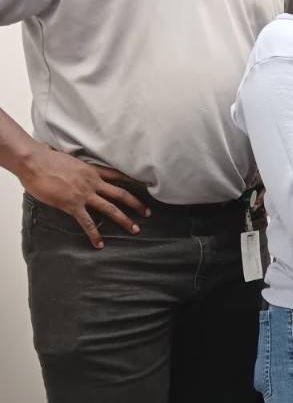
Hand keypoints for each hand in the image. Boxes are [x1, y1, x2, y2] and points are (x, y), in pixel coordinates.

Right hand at [18, 145, 149, 247]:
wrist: (34, 161)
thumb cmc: (46, 158)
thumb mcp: (69, 161)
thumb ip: (78, 169)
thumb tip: (75, 171)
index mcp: (92, 170)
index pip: (117, 175)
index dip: (132, 181)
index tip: (145, 187)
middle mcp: (92, 182)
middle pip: (120, 194)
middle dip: (136, 204)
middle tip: (148, 213)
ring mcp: (84, 193)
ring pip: (110, 208)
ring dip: (124, 219)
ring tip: (135, 229)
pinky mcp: (72, 204)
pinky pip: (87, 222)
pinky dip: (94, 234)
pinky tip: (99, 244)